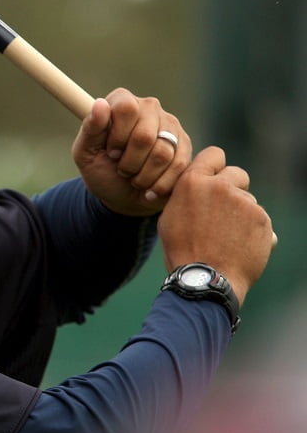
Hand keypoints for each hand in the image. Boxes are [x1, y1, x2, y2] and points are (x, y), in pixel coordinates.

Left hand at [72, 89, 190, 215]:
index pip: (125, 108)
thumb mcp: (86, 153)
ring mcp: (170, 124)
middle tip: (122, 169)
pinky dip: (159, 184)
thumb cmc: (102, 171)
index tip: (111, 152)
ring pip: (162, 153)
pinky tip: (149, 187)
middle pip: (144, 135)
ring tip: (135, 178)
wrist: (124, 197)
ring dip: (143, 176)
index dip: (117, 136)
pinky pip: (178, 165)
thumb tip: (100, 104)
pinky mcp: (185, 144)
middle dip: (129, 162)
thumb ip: (90, 129)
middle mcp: (149, 107)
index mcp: (121, 101)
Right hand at [158, 147, 274, 303]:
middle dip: (233, 188)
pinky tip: (239, 247)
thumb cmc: (182, 251)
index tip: (214, 180)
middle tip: (222, 213)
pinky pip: (260, 219)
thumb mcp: (169, 217)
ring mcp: (244, 202)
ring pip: (248, 200)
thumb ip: (186, 195)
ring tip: (227, 238)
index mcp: (193, 182)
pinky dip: (253, 231)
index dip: (215, 166)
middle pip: (237, 173)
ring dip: (241, 213)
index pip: (213, 154)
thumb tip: (196, 185)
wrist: (205, 278)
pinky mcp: (262, 218)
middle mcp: (220, 186)